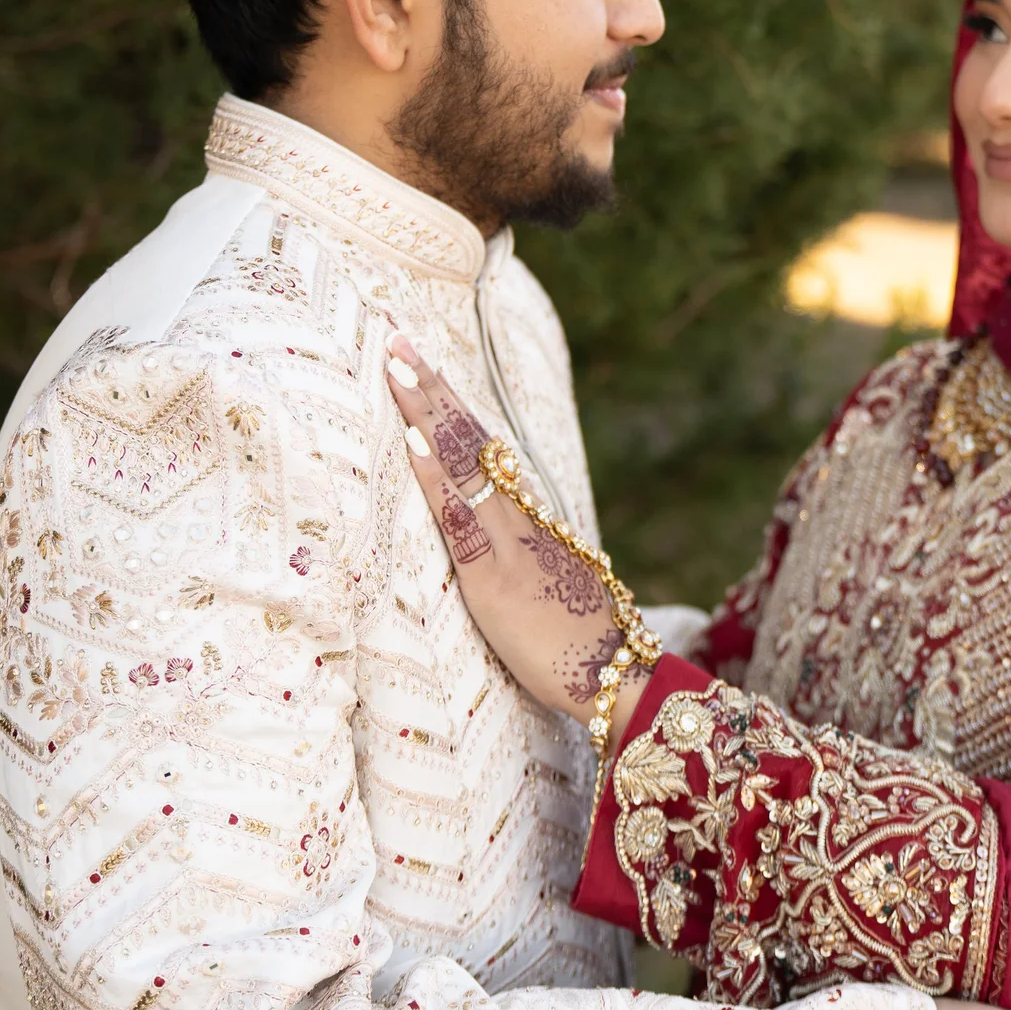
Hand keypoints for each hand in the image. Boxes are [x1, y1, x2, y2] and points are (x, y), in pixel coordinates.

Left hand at [386, 338, 648, 733]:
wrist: (616, 675)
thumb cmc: (577, 640)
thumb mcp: (547, 581)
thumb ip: (521, 551)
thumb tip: (497, 535)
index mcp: (525, 516)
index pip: (481, 446)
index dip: (449, 403)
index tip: (418, 362)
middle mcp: (516, 515)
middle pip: (468, 436)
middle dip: (429, 385)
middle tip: (394, 335)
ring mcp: (505, 539)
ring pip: (461, 461)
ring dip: (425, 411)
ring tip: (395, 365)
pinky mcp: (492, 576)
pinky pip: (459, 516)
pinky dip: (434, 477)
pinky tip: (412, 442)